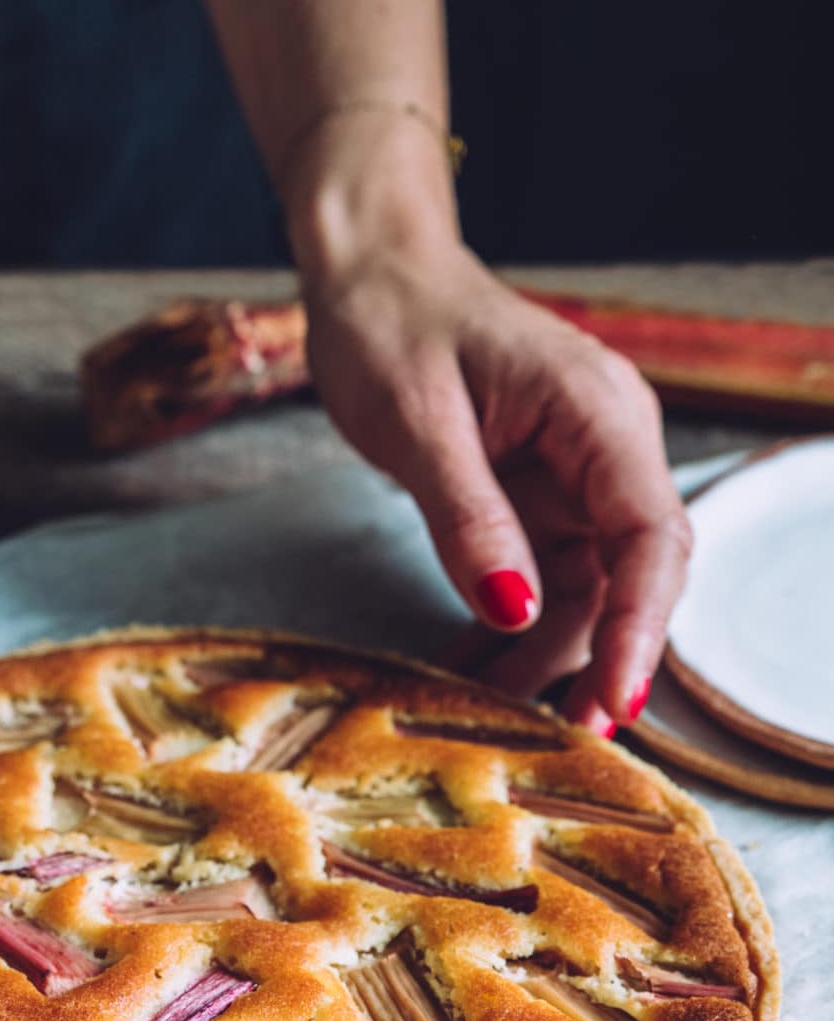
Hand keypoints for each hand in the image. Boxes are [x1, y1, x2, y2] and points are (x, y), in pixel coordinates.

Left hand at [288, 124, 690, 734]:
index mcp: (597, 412)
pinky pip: (541, 581)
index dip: (641, 624)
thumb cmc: (392, 324)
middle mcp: (605, 448)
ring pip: (587, 591)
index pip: (651, 533)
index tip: (616, 698)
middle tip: (568, 742)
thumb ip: (469, 517)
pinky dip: (509, 631)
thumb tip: (515, 611)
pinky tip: (467, 673)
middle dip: (604, 660)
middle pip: (635, 574)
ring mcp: (576, 476)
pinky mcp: (538, 499)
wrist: (369, 278)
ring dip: (546, 660)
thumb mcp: (418, 423)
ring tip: (493, 720)